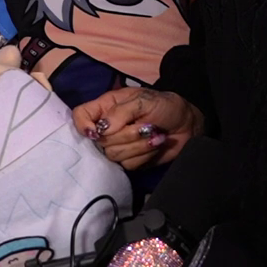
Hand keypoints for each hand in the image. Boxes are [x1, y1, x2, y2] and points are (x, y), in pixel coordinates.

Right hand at [72, 87, 204, 169]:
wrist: (186, 123)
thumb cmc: (163, 105)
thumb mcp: (143, 101)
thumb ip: (120, 112)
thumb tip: (101, 130)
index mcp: (105, 107)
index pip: (80, 116)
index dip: (82, 125)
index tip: (97, 133)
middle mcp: (108, 127)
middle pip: (101, 140)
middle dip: (127, 135)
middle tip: (146, 125)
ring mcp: (118, 145)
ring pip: (114, 155)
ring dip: (138, 145)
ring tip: (154, 134)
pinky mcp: (131, 160)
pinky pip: (128, 165)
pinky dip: (145, 155)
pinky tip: (155, 144)